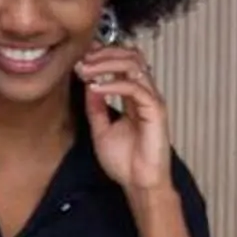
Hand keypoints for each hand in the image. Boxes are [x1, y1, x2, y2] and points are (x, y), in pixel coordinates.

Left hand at [77, 45, 170, 192]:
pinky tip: (95, 88)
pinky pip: (135, 88)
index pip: (123, 63)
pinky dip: (112, 84)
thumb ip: (95, 107)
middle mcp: (145, 94)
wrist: (138, 183)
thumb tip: (89, 84)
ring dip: (106, 63)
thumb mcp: (101, 129)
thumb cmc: (125, 162)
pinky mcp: (155, 111)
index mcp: (134, 97)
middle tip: (82, 59)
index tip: (81, 56)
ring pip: (134, 65)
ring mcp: (151, 101)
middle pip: (131, 56)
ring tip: (85, 70)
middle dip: (105, 53)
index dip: (103, 54)